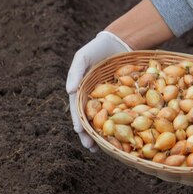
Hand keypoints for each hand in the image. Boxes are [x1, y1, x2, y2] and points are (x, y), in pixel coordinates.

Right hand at [66, 31, 131, 151]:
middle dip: (89, 136)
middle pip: (90, 121)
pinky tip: (124, 137)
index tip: (79, 132)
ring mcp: (108, 101)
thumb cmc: (96, 50)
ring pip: (105, 121)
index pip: (78, 110)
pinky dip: (121, 126)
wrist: (117, 42)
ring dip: (103, 135)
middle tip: (90, 148)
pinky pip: (121, 114)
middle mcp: (93, 100)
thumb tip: (67, 91)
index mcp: (81, 92)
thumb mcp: (82, 57)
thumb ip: (75, 72)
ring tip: (104, 150)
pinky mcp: (122, 100)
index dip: (78, 122)